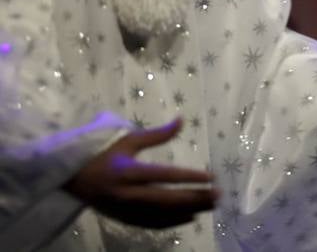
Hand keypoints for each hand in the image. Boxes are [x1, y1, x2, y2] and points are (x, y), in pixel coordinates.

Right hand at [64, 119, 216, 228]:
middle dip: (195, 197)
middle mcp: (127, 193)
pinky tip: (191, 216)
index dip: (189, 177)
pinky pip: (151, 224)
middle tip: (218, 194)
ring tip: (211, 205)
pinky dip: (172, 222)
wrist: (71, 179)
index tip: (211, 177)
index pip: (164, 176)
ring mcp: (125, 209)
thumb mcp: (128, 140)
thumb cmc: (102, 154)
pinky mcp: (123, 219)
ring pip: (161, 214)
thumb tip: (182, 119)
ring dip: (188, 210)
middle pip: (166, 199)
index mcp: (127, 171)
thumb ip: (157, 134)